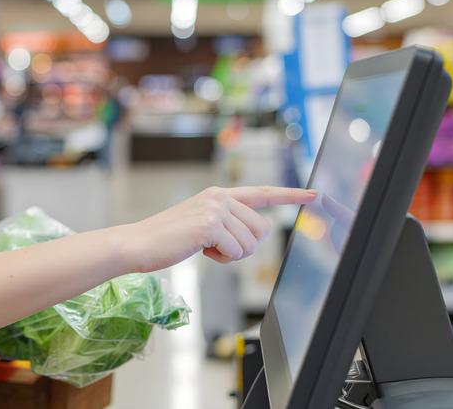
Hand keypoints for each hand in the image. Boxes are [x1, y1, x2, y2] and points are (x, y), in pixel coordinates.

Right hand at [122, 186, 317, 272]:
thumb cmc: (168, 240)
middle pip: (261, 230)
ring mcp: (215, 209)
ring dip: (231, 255)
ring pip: (250, 243)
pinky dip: (221, 259)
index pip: (262, 192)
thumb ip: (227, 224)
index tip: (314, 193)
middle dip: (244, 247)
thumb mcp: (201, 225)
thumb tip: (255, 236)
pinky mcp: (210, 225)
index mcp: (219, 194)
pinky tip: (199, 251)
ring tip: (204, 248)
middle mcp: (220, 196)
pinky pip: (236, 252)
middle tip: (216, 248)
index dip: (291, 194)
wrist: (138, 244)